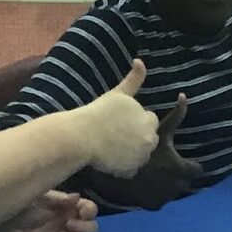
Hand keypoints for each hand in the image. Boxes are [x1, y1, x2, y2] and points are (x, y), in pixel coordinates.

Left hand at [0, 191, 97, 231]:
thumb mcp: (41, 199)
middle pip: (92, 229)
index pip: (91, 209)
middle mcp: (71, 223)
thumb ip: (60, 200)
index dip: (90, 212)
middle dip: (84, 228)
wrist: (3, 225)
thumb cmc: (22, 207)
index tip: (81, 213)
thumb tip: (77, 197)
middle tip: (67, 225)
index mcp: (69, 208)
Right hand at [76, 59, 158, 177]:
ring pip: (141, 154)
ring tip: (112, 146)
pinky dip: (123, 166)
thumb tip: (141, 61)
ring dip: (133, 152)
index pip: (150, 120)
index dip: (137, 121)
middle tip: (116, 135)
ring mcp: (141, 155)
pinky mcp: (132, 169)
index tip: (121, 121)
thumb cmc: (97, 113)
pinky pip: (131, 169)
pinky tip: (110, 159)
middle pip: (149, 139)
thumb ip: (133, 80)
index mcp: (148, 119)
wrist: (81, 136)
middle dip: (139, 137)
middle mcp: (149, 137)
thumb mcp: (117, 94)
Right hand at [88, 94, 203, 209]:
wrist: (110, 165)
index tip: (180, 160)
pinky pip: (160, 201)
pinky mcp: (151, 206)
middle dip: (179, 175)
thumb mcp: (158, 128)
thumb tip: (185, 96)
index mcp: (180, 168)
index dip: (190, 165)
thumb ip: (176, 115)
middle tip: (165, 165)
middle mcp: (175, 186)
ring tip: (154, 174)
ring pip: (173, 192)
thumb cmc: (137, 143)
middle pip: (185, 182)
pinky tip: (146, 185)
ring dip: (168, 185)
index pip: (197, 170)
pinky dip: (155, 194)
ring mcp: (164, 197)